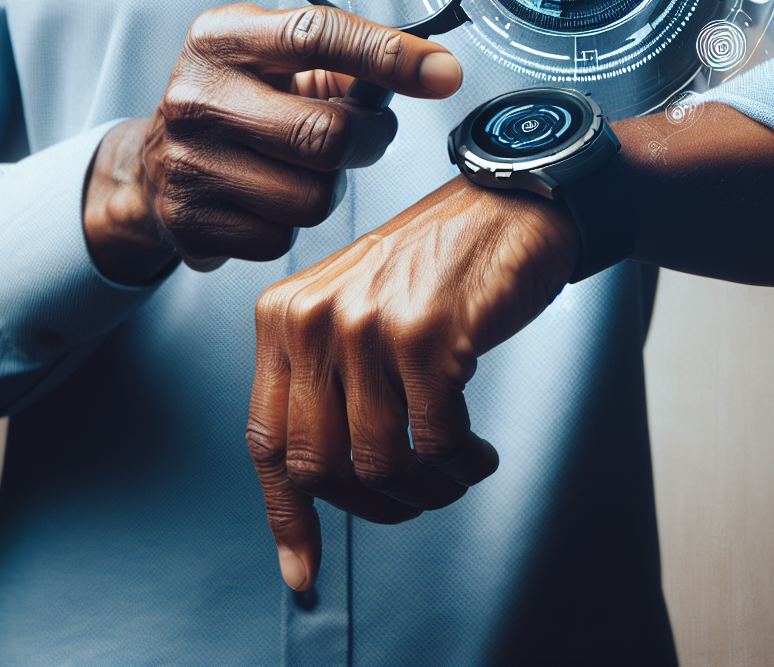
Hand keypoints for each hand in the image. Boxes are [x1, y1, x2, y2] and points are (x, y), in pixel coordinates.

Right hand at [83, 4, 461, 284]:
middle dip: (370, 141)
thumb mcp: (272, 62)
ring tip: (301, 169)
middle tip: (368, 136)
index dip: (388, 54)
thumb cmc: (238, 104)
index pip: (316, 34)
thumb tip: (427, 73)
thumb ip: (342, 62)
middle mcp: (197, 96)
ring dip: (326, 189)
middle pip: (329, 135)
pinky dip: (288, 225)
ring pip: (314, 198)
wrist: (152, 167)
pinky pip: (282, 238)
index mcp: (222, 39)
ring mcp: (189, 163)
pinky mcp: (190, 222)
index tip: (443, 73)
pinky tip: (265, 201)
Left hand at [246, 176, 579, 590]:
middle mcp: (314, 320)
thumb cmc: (435, 265)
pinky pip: (437, 444)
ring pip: (379, 464)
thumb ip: (322, 382)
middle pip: (320, 467)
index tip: (302, 569)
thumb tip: (314, 487)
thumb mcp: (353, 309)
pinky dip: (462, 465)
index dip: (286, 516)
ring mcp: (369, 326)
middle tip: (417, 497)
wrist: (506, 203)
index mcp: (284, 317)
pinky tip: (478, 451)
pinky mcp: (428, 335)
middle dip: (374, 504)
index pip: (267, 441)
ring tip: (457, 469)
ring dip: (426, 488)